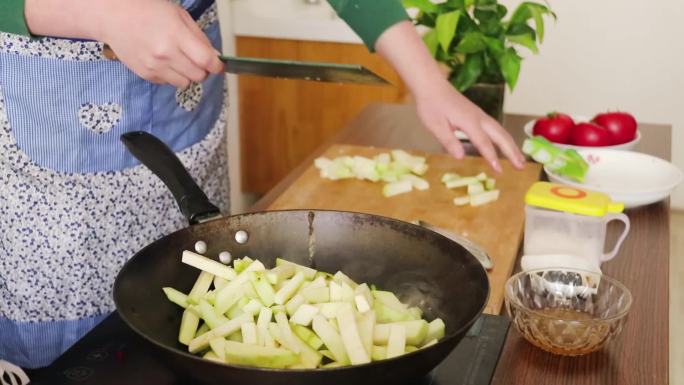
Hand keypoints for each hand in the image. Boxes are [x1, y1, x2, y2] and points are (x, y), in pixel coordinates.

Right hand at [24, 0, 222, 87]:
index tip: (219, 65)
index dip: (217, 65)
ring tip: (179, 60)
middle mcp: (166, 55)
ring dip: (187, 74)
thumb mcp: (179, 15)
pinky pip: (168, 83)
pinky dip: (171, 75)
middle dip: (203, 70)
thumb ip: (198, 37)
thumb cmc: (148, 10)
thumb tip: (214, 56)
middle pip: (199, 76)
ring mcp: (155, 67)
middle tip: (198, 60)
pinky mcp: (146, 75)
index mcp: (176, 36)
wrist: (114, 16)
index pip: (206, 61)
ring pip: (185, 83)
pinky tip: (164, 61)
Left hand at [374, 21, 524, 172]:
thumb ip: (448, 141)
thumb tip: (460, 157)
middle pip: (500, 136)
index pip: (483, 142)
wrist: (431, 85)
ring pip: (501, 131)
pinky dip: (504, 138)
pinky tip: (505, 145)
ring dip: (511, 145)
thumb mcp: (435, 125)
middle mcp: (479, 118)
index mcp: (469, 121)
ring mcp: (480, 115)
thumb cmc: (431, 105)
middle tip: (521, 167)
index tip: (499, 171)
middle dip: (512, 151)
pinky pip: (495, 128)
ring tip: (519, 160)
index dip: (491, 157)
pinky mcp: (478, 114)